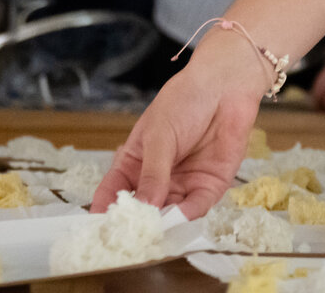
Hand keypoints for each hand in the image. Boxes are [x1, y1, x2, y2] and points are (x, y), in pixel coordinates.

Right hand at [91, 37, 266, 215]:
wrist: (224, 85)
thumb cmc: (184, 101)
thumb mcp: (158, 136)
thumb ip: (152, 173)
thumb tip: (143, 207)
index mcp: (135, 162)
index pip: (114, 191)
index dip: (106, 209)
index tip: (100, 227)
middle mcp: (158, 178)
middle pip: (142, 209)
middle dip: (137, 224)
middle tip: (130, 238)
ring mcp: (183, 183)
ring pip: (169, 213)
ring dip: (163, 223)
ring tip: (155, 231)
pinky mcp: (210, 185)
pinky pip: (197, 206)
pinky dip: (187, 215)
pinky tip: (179, 217)